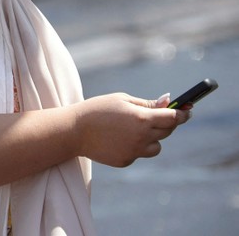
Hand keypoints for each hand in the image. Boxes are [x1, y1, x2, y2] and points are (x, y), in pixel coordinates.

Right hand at [74, 93, 189, 167]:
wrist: (73, 131)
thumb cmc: (97, 109)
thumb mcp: (121, 100)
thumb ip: (146, 104)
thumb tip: (168, 103)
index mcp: (142, 119)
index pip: (173, 118)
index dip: (182, 113)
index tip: (187, 111)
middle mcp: (142, 137)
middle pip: (167, 131)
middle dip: (166, 123)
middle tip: (157, 116)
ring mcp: (135, 151)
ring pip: (156, 146)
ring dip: (152, 138)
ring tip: (132, 130)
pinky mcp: (127, 161)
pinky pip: (139, 153)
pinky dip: (135, 146)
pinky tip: (118, 139)